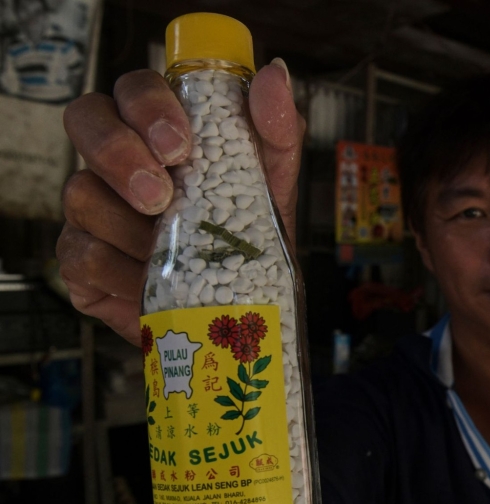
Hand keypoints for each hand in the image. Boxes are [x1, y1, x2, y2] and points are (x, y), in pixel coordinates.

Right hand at [58, 60, 305, 345]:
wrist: (242, 313)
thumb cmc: (252, 238)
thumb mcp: (275, 186)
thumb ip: (277, 132)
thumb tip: (273, 75)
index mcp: (160, 130)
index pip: (134, 89)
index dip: (147, 106)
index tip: (180, 145)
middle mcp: (118, 160)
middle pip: (84, 119)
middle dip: (118, 153)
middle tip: (160, 196)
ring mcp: (93, 208)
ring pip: (83, 194)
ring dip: (133, 229)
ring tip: (173, 253)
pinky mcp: (82, 261)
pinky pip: (82, 255)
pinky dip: (123, 273)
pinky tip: (152, 283)